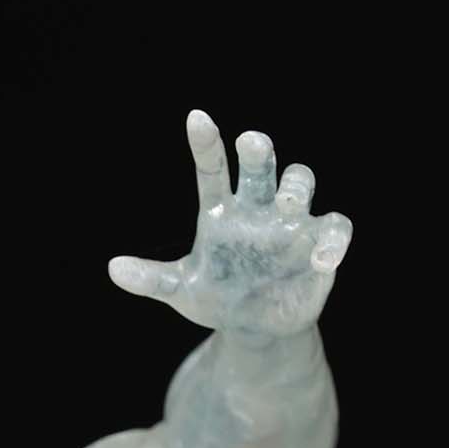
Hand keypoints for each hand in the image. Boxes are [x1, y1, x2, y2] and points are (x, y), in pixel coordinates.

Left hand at [109, 112, 351, 342]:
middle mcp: (258, 206)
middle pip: (261, 164)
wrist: (255, 328)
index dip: (205, 143)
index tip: (196, 119)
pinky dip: (333, 237)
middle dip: (258, 151)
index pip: (212, 168)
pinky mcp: (319, 244)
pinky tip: (321, 257)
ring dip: (296, 186)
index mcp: (223, 211)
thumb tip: (113, 269)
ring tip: (288, 203)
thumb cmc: (219, 298)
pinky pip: (335, 227)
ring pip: (301, 181)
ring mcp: (291, 222)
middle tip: (250, 143)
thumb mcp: (182, 291)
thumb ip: (152, 278)